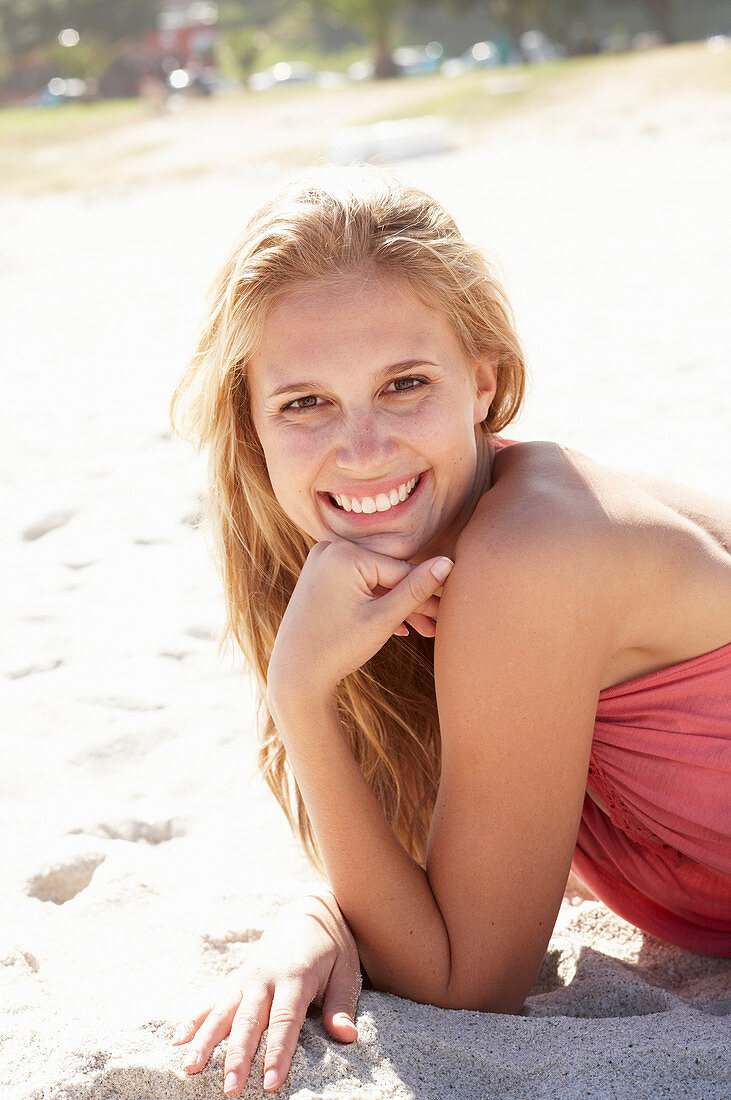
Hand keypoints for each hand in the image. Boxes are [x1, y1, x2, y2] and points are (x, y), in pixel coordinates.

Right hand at [171, 892, 361, 1094]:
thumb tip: (346, 1036)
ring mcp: (247, 977)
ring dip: (206, 1040)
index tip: (271, 1083)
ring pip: (223, 1011)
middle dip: (237, 1056)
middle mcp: (265, 977)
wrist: (309, 910)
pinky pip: (213, 999)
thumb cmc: (332, 944)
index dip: (277, 1052)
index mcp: (295, 975)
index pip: (285, 1020)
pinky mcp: (238, 978)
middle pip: (248, 1020)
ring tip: (190, 1067)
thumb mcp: (346, 968)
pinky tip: (176, 1040)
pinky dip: (194, 1018)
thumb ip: (341, 1004)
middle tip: (230, 1088)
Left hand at [267, 540, 452, 707]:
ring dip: (397, 606)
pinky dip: (374, 604)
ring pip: (374, 581)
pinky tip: (398, 628)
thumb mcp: (383, 618)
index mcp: (345, 553)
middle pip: (387, 574)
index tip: (450, 610)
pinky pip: (357, 585)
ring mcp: (322, 562)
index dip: (427, 594)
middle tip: (440, 624)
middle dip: (413, 602)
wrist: (294, 674)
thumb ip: (416, 589)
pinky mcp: (319, 576)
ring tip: (425, 631)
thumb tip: (448, 563)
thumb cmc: (338, 648)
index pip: (400, 571)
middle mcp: (330, 549)